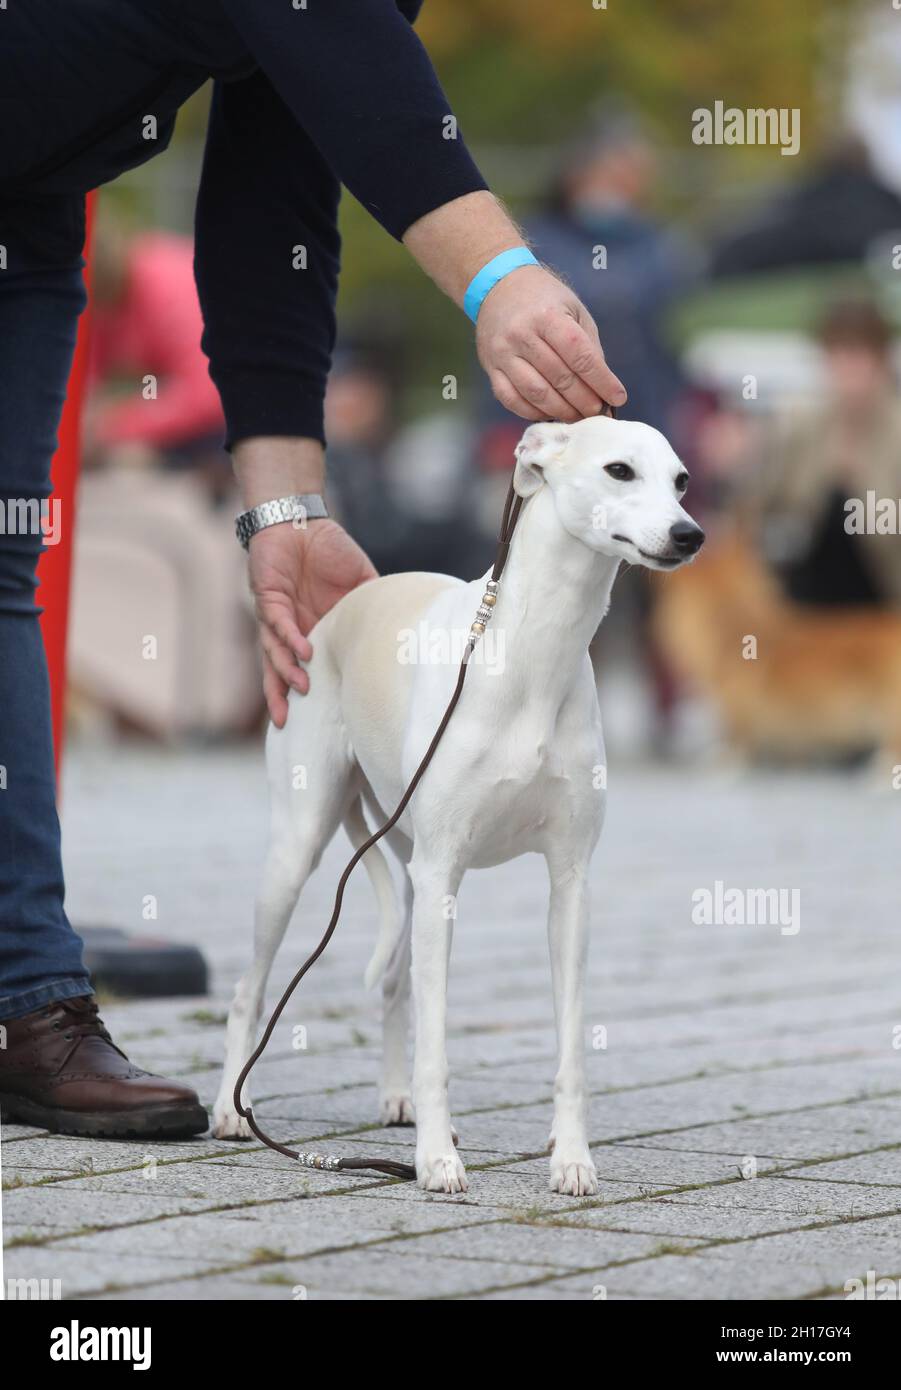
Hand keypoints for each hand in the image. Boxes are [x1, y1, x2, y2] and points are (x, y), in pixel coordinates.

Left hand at [248, 518, 376, 726]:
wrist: (300, 520)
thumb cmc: (328, 551)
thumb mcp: (359, 585)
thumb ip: (372, 607)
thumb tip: (402, 624)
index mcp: (309, 629)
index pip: (302, 666)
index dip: (300, 692)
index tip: (307, 721)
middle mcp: (288, 627)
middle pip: (278, 669)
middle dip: (281, 695)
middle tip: (289, 721)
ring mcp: (276, 614)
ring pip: (275, 650)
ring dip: (287, 670)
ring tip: (303, 688)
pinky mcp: (268, 596)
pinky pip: (277, 621)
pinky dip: (290, 636)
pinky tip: (304, 650)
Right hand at [476, 263, 625, 422]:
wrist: (499, 286)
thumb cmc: (544, 299)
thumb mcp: (574, 310)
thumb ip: (588, 346)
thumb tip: (602, 387)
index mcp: (548, 316)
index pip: (580, 356)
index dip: (601, 381)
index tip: (618, 397)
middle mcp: (522, 335)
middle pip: (559, 378)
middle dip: (584, 401)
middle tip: (598, 413)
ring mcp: (503, 354)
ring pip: (536, 393)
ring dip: (561, 411)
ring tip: (577, 417)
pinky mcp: (491, 369)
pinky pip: (511, 399)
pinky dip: (533, 412)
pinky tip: (549, 413)